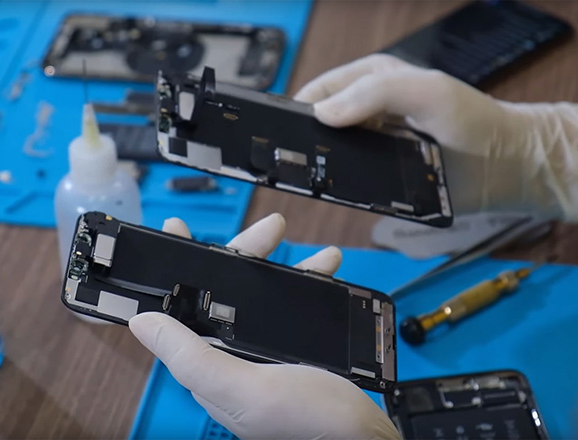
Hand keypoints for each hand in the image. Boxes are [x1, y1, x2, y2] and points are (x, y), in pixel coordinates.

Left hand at [129, 214, 399, 439]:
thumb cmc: (310, 427)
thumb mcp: (244, 388)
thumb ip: (191, 357)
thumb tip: (142, 323)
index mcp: (212, 367)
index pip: (183, 311)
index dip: (179, 270)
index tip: (178, 235)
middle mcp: (233, 359)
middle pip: (227, 293)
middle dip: (246, 256)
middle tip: (268, 230)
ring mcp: (263, 355)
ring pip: (262, 297)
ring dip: (284, 268)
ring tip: (316, 254)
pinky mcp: (292, 353)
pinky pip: (291, 309)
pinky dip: (308, 287)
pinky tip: (324, 275)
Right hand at [295, 54, 577, 221]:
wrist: (502, 166)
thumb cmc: (471, 119)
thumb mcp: (426, 91)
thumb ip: (375, 93)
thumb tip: (323, 113)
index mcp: (370, 81)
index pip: (321, 91)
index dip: (299, 108)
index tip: (280, 129)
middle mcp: (366, 112)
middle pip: (319, 124)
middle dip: (304, 139)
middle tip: (291, 157)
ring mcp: (371, 145)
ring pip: (330, 154)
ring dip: (319, 163)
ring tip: (307, 174)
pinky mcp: (378, 175)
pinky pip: (348, 179)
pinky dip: (337, 183)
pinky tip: (333, 188)